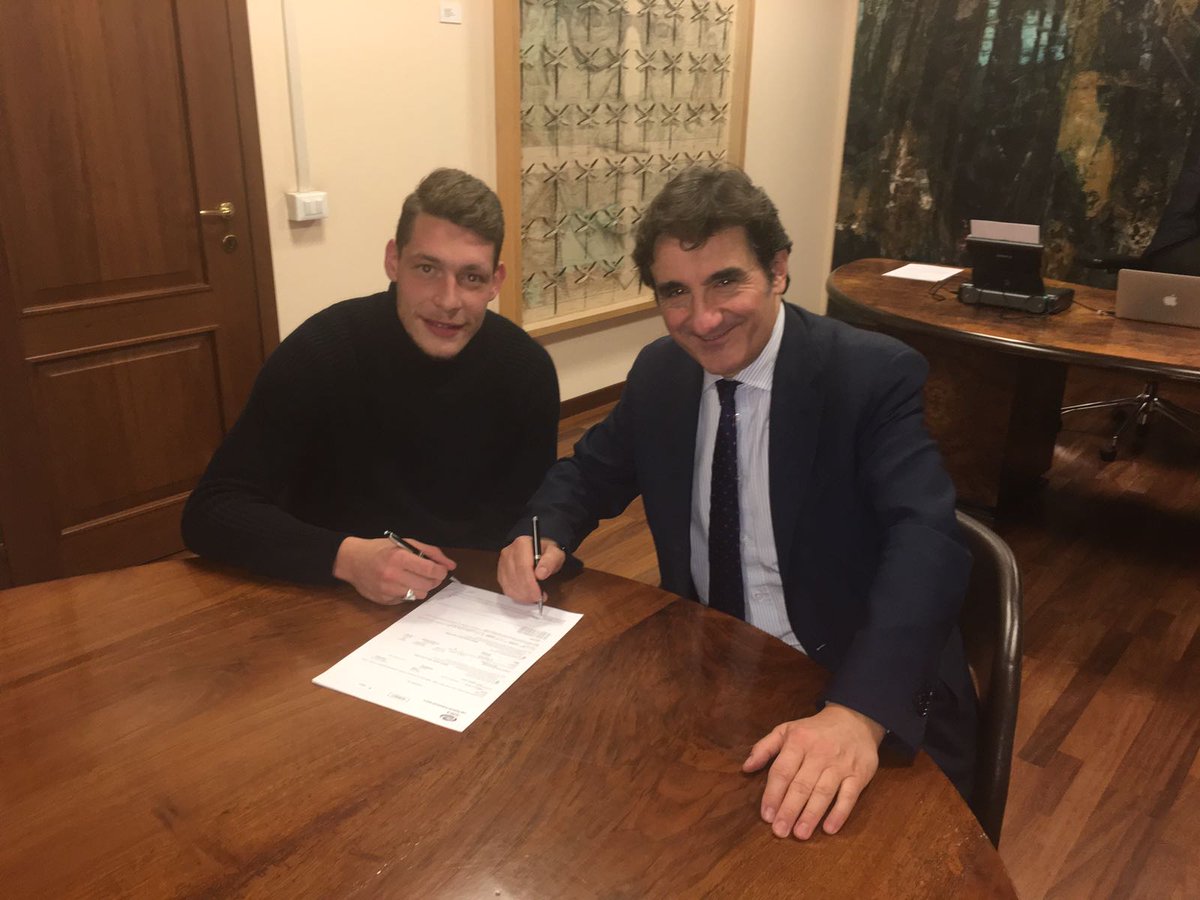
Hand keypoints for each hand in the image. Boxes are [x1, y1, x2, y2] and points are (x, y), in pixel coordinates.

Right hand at [332, 536, 454, 604]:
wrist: (352, 560)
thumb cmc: (380, 549)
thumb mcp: (405, 543)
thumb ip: (430, 552)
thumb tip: (451, 565)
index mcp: (399, 557)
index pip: (429, 569)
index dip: (440, 571)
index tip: (441, 569)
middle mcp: (392, 575)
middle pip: (427, 585)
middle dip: (434, 579)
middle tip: (430, 574)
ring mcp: (387, 590)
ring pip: (419, 595)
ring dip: (422, 587)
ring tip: (415, 578)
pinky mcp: (384, 600)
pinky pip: (406, 600)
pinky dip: (408, 593)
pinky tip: (401, 584)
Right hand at [497, 535, 564, 602]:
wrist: (539, 551)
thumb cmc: (546, 552)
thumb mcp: (555, 554)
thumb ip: (550, 561)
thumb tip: (541, 574)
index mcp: (522, 544)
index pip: (523, 567)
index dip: (530, 584)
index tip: (539, 594)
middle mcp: (509, 552)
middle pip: (515, 577)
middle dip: (527, 592)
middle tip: (538, 598)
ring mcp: (503, 563)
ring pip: (508, 584)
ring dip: (522, 595)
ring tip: (534, 598)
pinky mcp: (501, 572)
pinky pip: (505, 588)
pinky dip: (516, 595)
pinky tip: (526, 596)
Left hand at [742, 703, 885, 839]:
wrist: (854, 720)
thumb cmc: (814, 730)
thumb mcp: (787, 730)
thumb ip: (764, 748)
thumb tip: (746, 767)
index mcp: (798, 741)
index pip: (782, 771)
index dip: (773, 794)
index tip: (766, 816)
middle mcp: (819, 753)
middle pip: (801, 785)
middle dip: (789, 810)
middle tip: (780, 831)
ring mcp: (840, 765)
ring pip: (823, 792)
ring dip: (811, 815)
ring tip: (800, 834)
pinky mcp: (859, 775)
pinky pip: (849, 796)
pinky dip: (840, 813)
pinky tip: (829, 828)